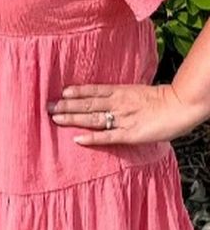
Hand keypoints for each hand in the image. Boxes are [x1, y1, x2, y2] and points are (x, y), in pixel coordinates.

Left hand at [48, 82, 209, 145]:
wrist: (181, 106)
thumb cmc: (162, 100)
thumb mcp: (138, 92)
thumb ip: (122, 95)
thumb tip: (107, 97)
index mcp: (120, 92)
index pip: (93, 90)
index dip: (76, 92)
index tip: (59, 92)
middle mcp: (118, 103)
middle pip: (87, 103)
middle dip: (66, 105)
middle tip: (47, 106)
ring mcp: (123, 118)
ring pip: (92, 118)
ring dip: (72, 118)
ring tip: (55, 118)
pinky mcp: (130, 134)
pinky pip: (108, 136)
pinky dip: (92, 138)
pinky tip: (77, 139)